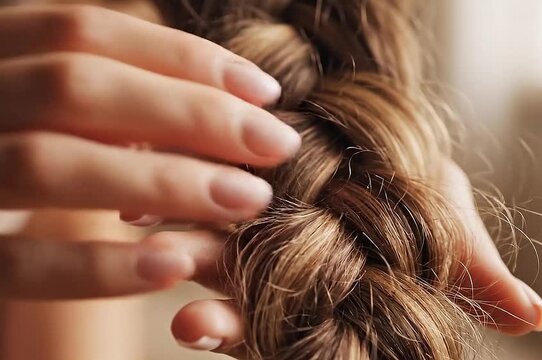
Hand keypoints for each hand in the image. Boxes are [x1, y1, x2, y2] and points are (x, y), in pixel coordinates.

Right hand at [0, 4, 300, 297]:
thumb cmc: (9, 149)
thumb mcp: (45, 107)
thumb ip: (106, 99)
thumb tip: (223, 103)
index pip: (85, 31)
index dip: (184, 58)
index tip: (266, 91)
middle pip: (77, 87)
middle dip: (191, 114)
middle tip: (277, 144)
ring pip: (48, 164)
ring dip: (164, 181)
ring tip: (249, 198)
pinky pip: (16, 263)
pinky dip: (98, 266)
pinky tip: (173, 263)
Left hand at [166, 161, 541, 357]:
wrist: (372, 122)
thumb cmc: (409, 181)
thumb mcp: (445, 222)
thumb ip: (473, 269)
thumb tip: (534, 316)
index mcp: (326, 289)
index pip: (292, 333)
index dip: (263, 341)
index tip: (235, 344)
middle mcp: (280, 269)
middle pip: (244, 305)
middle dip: (219, 317)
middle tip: (194, 325)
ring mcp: (249, 227)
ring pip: (209, 254)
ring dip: (182, 259)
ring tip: (162, 254)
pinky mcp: (228, 179)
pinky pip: (193, 194)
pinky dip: (170, 198)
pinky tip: (149, 199)